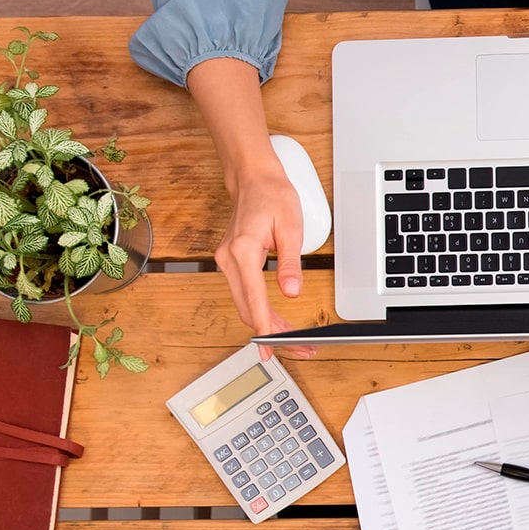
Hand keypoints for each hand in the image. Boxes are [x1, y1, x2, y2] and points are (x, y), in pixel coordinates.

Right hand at [216, 168, 313, 358]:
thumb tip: (292, 292)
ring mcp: (227, 263)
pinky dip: (261, 312)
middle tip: (301, 349)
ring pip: (246, 305)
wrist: (253, 179)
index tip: (270, 349)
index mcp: (242, 251)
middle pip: (247, 309)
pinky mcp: (232, 264)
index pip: (253, 299)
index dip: (264, 327)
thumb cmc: (272, 196)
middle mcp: (228, 260)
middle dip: (272, 334)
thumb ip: (291, 263)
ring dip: (267, 325)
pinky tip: (278, 322)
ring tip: (295, 340)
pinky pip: (245, 295)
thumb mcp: (290, 228)